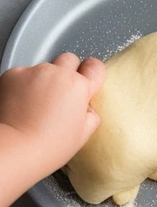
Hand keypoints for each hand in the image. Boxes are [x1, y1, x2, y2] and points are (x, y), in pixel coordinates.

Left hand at [0, 53, 103, 176]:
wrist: (13, 147)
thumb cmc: (47, 145)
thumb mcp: (83, 134)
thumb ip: (90, 113)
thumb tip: (85, 107)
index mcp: (78, 87)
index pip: (95, 66)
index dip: (92, 73)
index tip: (89, 79)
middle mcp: (56, 74)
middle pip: (69, 59)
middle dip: (68, 72)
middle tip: (62, 93)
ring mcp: (32, 72)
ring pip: (44, 68)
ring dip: (44, 80)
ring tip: (37, 103)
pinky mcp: (11, 74)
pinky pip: (23, 73)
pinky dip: (23, 84)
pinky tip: (22, 103)